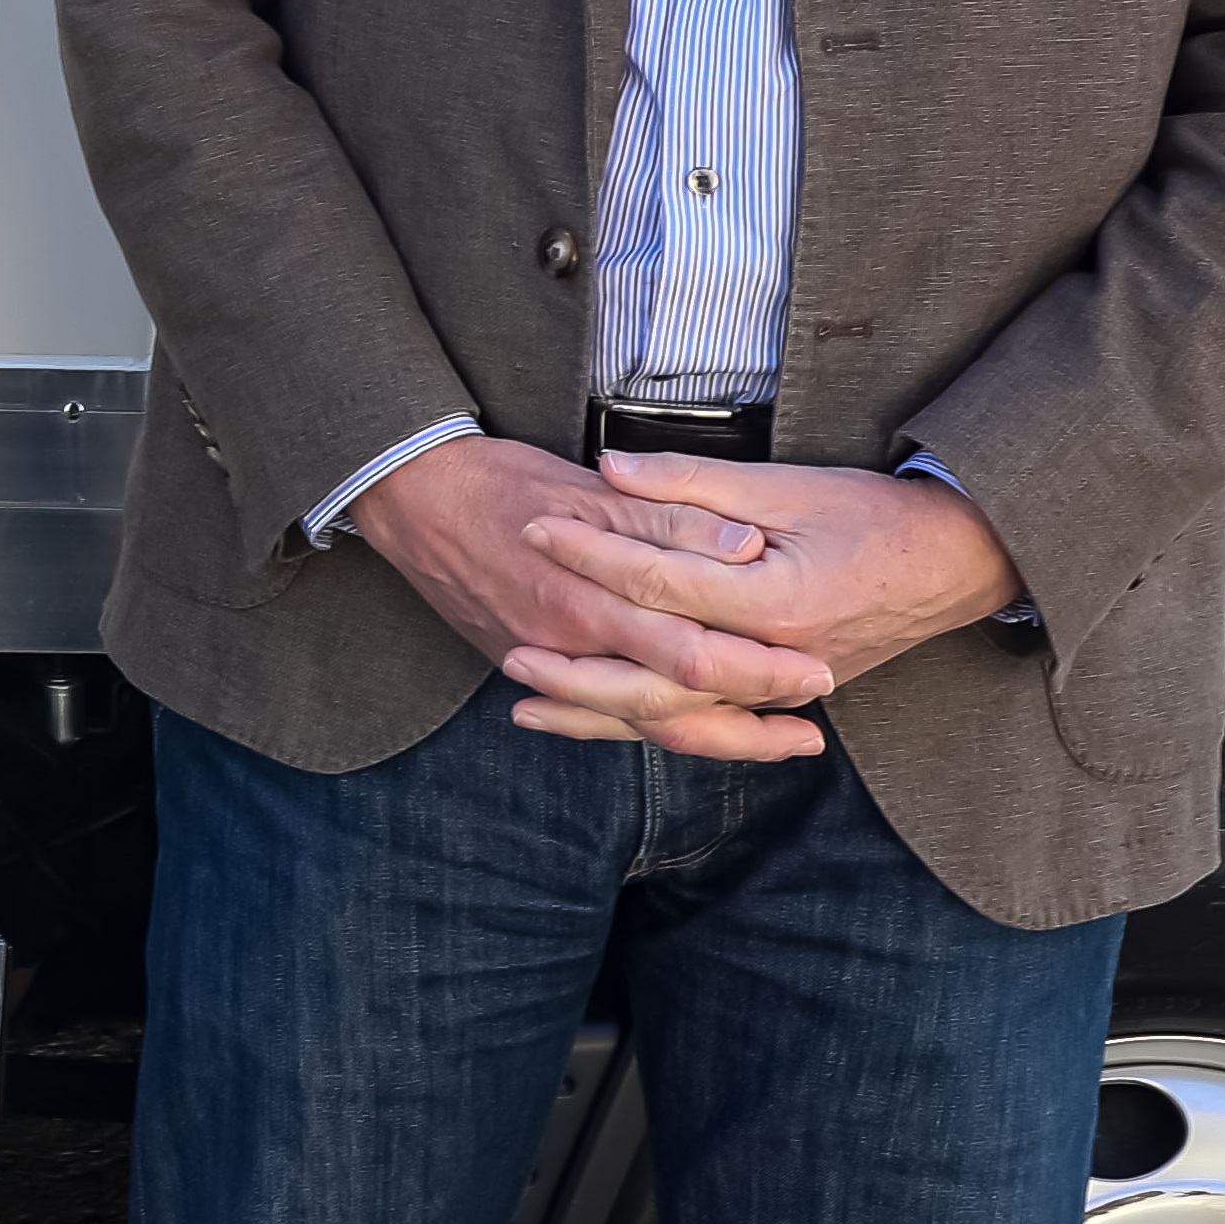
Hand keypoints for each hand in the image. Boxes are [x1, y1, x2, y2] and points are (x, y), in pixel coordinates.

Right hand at [350, 431, 840, 764]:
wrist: (406, 498)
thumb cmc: (497, 480)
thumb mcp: (591, 489)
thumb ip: (670, 521)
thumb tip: (745, 547)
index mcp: (593, 603)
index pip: (694, 657)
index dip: (760, 671)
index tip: (817, 671)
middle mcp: (570, 650)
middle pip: (675, 711)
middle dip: (749, 724)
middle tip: (810, 732)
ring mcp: (546, 667)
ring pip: (638, 725)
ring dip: (709, 737)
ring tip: (770, 742)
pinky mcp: (526, 667)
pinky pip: (597, 715)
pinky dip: (645, 729)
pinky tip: (685, 730)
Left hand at [504, 453, 1026, 754]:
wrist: (953, 565)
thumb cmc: (873, 515)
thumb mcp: (786, 484)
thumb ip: (691, 487)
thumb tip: (608, 469)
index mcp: (773, 599)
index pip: (658, 581)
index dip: (590, 553)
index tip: (534, 527)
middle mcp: (773, 660)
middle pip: (655, 670)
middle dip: (577, 658)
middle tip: (509, 639)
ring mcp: (778, 689)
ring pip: (673, 716)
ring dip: (597, 713)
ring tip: (527, 703)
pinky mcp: (778, 699)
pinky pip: (701, 725)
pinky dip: (643, 726)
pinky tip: (595, 722)